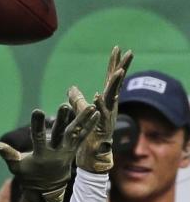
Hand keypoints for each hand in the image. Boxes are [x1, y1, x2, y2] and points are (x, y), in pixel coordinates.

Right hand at [0, 104, 98, 201]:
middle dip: (63, 120)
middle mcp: (56, 153)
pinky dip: (90, 125)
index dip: (38, 125)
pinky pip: (83, 137)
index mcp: (41, 155)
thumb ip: (6, 154)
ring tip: (90, 106)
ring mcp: (67, 152)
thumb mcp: (16, 166)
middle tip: (65, 105)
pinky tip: (96, 113)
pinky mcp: (74, 151)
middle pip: (60, 134)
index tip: (37, 111)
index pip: (38, 138)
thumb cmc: (28, 175)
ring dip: (83, 120)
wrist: (47, 189)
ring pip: (76, 134)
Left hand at [70, 46, 133, 173]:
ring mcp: (107, 115)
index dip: (114, 63)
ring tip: (119, 70)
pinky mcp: (102, 127)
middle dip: (122, 67)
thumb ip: (77, 100)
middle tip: (129, 52)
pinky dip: (100, 105)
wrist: (92, 154)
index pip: (110, 78)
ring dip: (116, 84)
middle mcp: (109, 106)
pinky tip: (97, 95)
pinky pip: (101, 114)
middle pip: (116, 83)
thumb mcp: (82, 113)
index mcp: (105, 100)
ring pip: (112, 96)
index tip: (117, 47)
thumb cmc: (88, 133)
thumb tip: (71, 88)